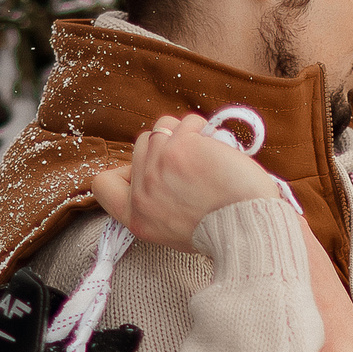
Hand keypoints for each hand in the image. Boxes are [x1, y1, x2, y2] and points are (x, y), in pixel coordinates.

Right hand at [89, 113, 282, 251]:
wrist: (249, 228)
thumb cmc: (222, 229)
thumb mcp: (172, 230)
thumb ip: (155, 203)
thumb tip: (155, 166)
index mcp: (136, 218)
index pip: (103, 183)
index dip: (126, 170)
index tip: (150, 172)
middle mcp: (141, 193)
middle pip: (141, 145)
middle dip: (166, 147)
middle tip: (193, 167)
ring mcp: (158, 166)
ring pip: (163, 126)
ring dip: (186, 134)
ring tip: (207, 158)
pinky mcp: (180, 147)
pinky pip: (188, 122)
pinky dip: (204, 130)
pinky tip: (217, 151)